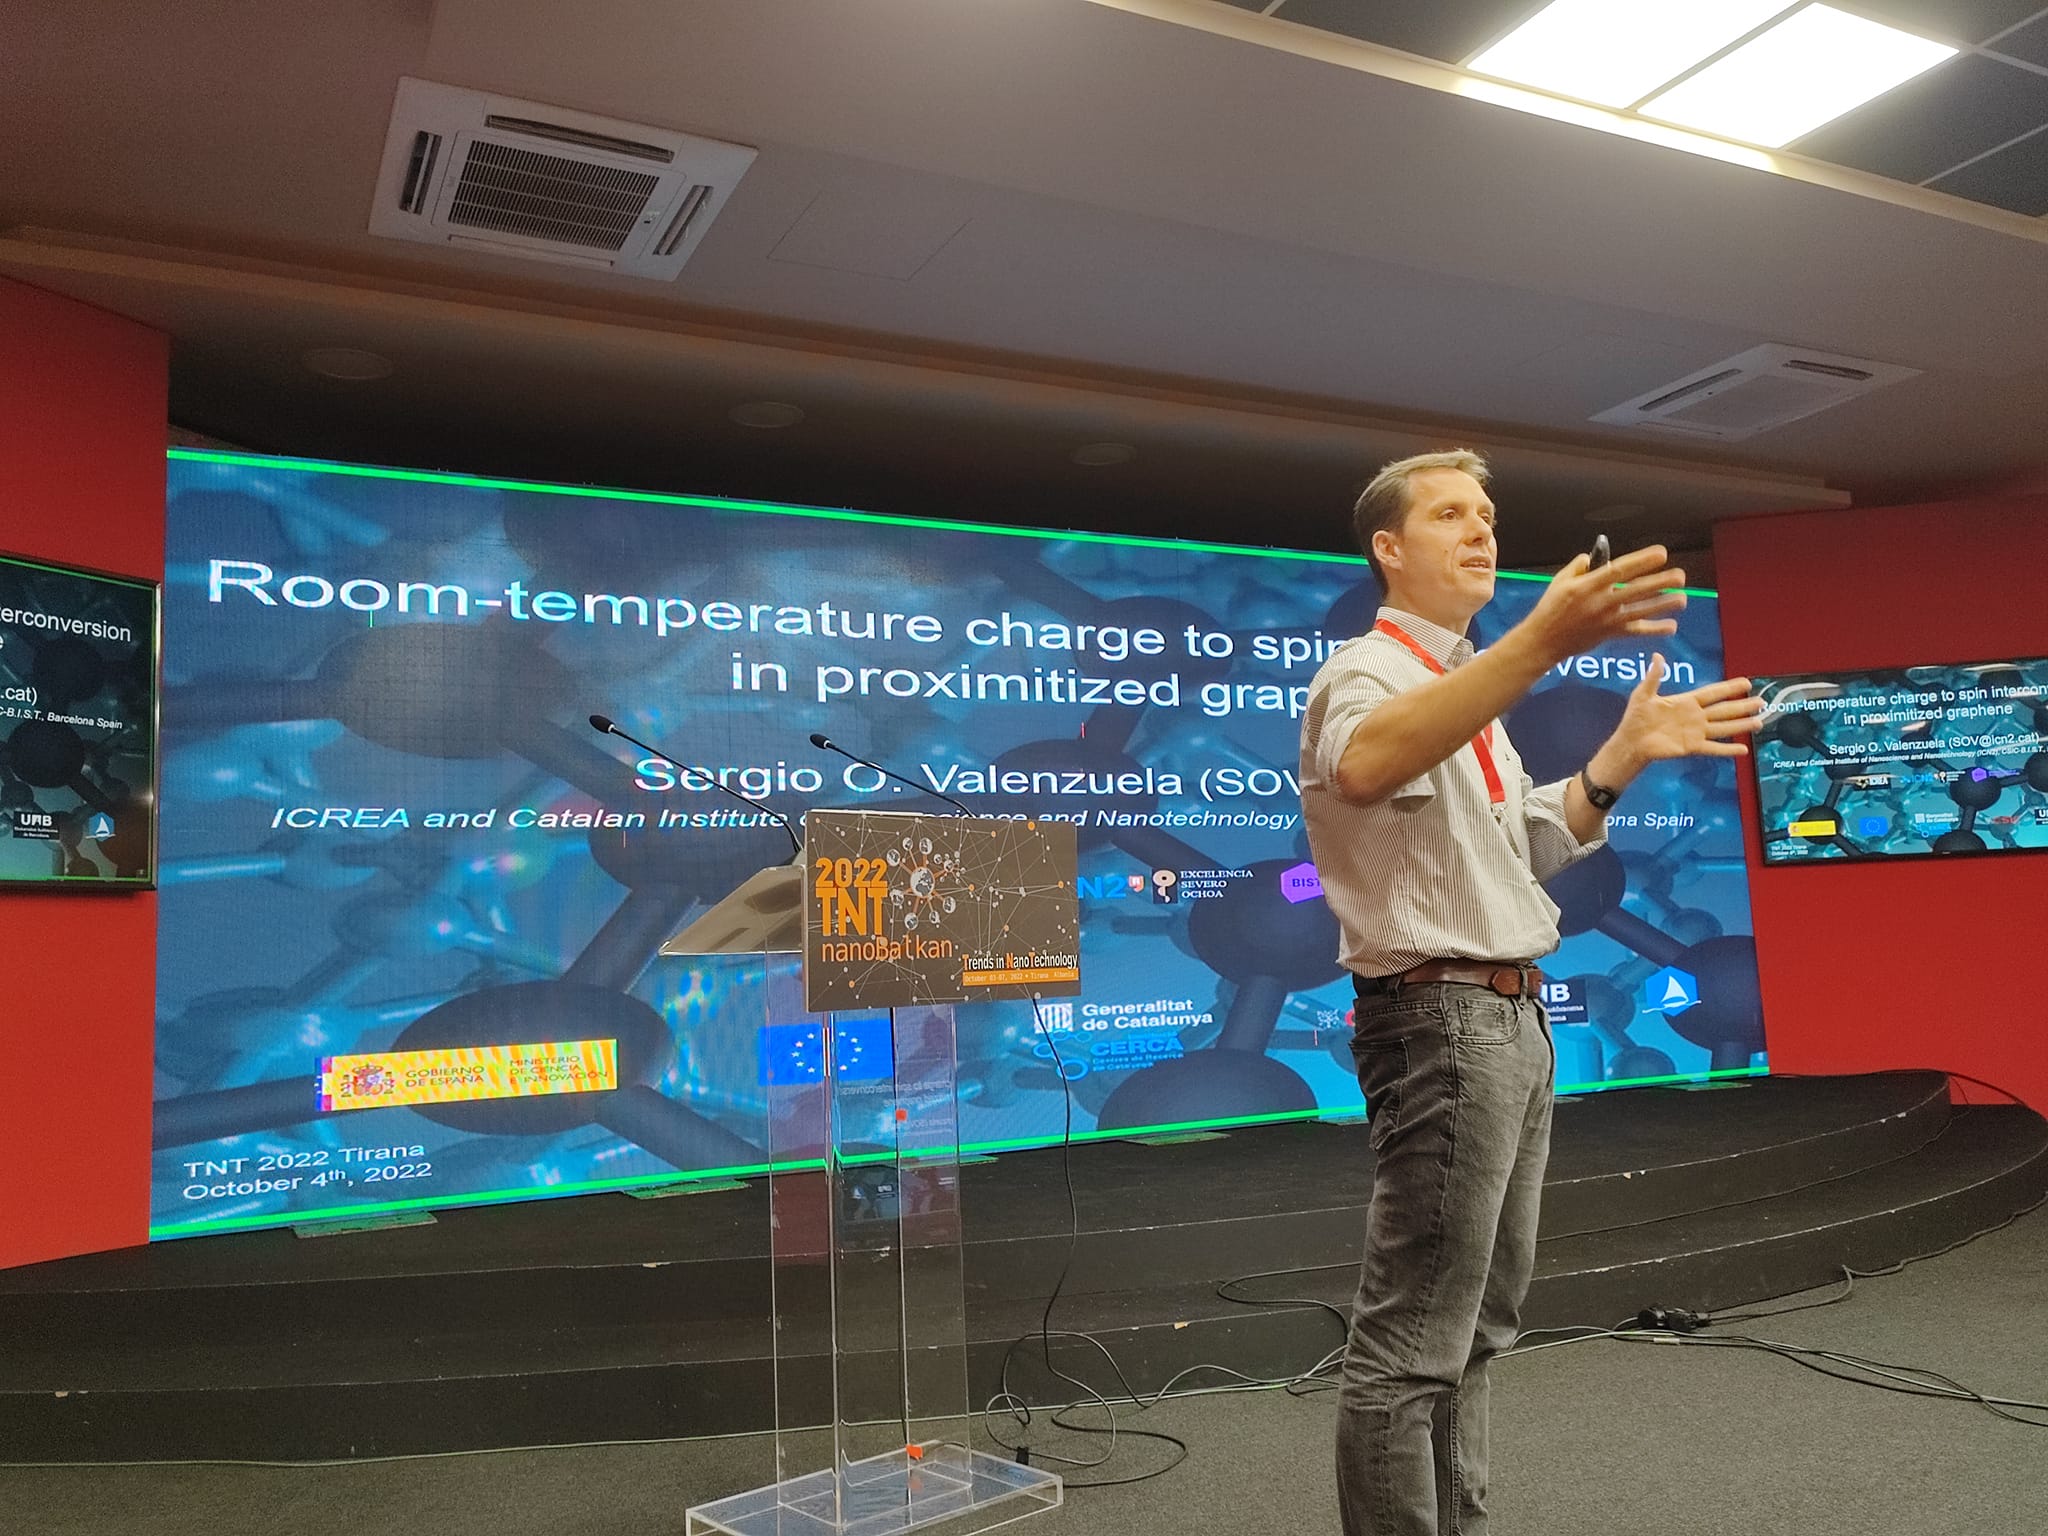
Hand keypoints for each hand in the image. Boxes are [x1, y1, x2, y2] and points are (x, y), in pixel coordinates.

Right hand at [1514, 545, 1686, 666]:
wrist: (1544, 640)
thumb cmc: (1550, 607)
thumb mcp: (1560, 581)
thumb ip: (1579, 566)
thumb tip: (1595, 557)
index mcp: (1588, 584)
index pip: (1620, 569)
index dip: (1642, 561)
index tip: (1661, 553)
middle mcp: (1601, 601)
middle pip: (1637, 589)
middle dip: (1661, 582)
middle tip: (1681, 576)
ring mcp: (1608, 619)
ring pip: (1641, 610)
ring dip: (1664, 604)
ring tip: (1683, 599)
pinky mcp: (1610, 634)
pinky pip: (1636, 631)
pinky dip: (1654, 630)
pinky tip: (1672, 626)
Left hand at [1609, 657, 1764, 766]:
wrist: (1631, 741)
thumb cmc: (1636, 717)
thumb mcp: (1643, 694)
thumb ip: (1654, 677)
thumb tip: (1657, 656)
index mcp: (1686, 702)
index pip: (1713, 692)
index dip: (1729, 688)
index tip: (1746, 683)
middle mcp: (1695, 716)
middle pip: (1724, 709)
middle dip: (1743, 706)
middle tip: (1762, 702)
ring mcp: (1696, 732)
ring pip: (1724, 728)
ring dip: (1742, 725)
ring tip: (1760, 722)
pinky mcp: (1692, 747)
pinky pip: (1713, 748)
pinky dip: (1728, 750)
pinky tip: (1743, 750)